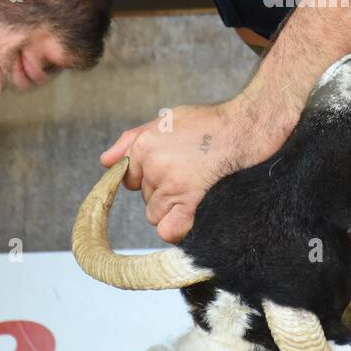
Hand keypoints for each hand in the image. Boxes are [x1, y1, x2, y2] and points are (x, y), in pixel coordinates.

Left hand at [100, 98, 295, 242]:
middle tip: (190, 175)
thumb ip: (131, 140)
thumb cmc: (210, 124)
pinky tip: (191, 216)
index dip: (148, 178)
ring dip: (172, 208)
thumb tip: (105, 162)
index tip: (171, 171)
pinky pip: (169, 229)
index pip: (129, 179)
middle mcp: (152, 164)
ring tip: (197, 189)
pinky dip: (177, 228)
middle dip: (162, 192)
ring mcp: (170, 182)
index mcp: (144, 144)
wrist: (245, 126)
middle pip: (145, 197)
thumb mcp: (166, 121)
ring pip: (155, 213)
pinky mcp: (189, 198)